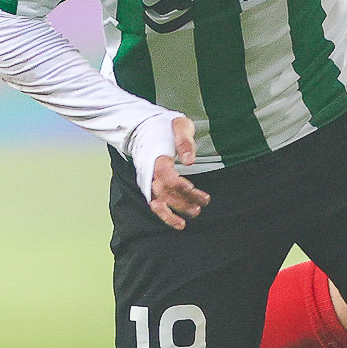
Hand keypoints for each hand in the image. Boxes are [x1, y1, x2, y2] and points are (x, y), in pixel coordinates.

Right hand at [143, 115, 210, 230]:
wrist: (144, 127)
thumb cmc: (165, 125)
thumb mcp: (179, 124)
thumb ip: (185, 140)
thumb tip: (189, 161)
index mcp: (156, 156)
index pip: (165, 174)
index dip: (178, 184)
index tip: (192, 189)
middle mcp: (149, 171)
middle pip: (164, 191)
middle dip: (183, 200)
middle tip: (201, 204)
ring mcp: (148, 180)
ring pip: (159, 201)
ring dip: (176, 210)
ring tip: (195, 213)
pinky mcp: (150, 185)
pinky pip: (156, 204)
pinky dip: (166, 216)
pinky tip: (179, 223)